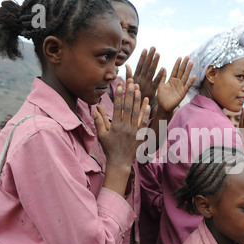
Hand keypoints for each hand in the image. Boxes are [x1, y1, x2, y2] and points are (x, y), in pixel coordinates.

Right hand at [94, 80, 150, 194]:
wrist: (120, 162)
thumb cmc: (109, 148)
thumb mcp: (101, 135)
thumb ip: (99, 121)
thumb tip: (94, 109)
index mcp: (115, 126)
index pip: (117, 107)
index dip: (119, 95)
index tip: (121, 85)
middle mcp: (125, 127)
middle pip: (128, 107)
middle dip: (129, 93)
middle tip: (132, 81)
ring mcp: (134, 131)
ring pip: (136, 113)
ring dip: (138, 100)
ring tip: (139, 89)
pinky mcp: (141, 136)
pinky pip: (144, 122)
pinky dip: (146, 113)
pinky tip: (148, 104)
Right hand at [126, 47, 165, 102]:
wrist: (135, 109)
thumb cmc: (132, 97)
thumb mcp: (129, 85)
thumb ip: (128, 75)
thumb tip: (127, 65)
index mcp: (135, 78)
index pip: (139, 65)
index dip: (143, 57)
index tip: (146, 49)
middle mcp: (140, 80)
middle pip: (146, 66)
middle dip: (150, 56)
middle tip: (154, 47)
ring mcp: (146, 85)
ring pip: (151, 71)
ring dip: (154, 62)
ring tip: (158, 54)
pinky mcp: (151, 90)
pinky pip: (156, 82)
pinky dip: (159, 75)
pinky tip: (163, 68)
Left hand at [156, 56, 195, 114]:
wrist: (163, 107)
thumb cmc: (161, 97)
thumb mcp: (160, 85)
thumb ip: (162, 77)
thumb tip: (163, 68)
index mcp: (171, 80)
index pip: (175, 70)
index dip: (177, 64)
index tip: (180, 57)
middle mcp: (177, 82)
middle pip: (181, 71)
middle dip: (184, 64)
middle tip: (188, 56)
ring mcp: (180, 87)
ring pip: (185, 76)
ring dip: (188, 70)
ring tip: (191, 63)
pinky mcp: (183, 93)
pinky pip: (187, 86)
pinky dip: (190, 81)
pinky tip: (194, 76)